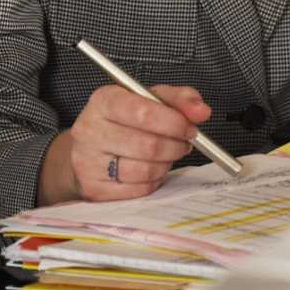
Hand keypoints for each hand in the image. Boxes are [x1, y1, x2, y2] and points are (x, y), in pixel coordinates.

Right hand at [41, 83, 211, 203]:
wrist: (90, 148)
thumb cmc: (123, 121)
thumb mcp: (147, 99)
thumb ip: (177, 99)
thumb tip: (201, 111)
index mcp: (104, 101)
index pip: (143, 112)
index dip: (174, 122)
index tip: (189, 127)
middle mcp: (90, 130)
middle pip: (148, 145)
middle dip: (175, 145)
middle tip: (183, 142)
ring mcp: (89, 162)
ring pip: (145, 170)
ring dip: (166, 164)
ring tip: (166, 154)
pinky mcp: (94, 189)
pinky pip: (138, 189)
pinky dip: (153, 180)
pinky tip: (150, 169)